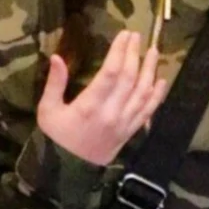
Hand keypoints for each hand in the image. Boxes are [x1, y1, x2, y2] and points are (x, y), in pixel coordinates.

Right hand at [37, 30, 167, 165]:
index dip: (120, 51)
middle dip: (135, 55)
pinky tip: (161, 81)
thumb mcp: (47, 110)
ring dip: (150, 70)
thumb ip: (55, 83)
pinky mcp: (130, 132)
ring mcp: (124, 124)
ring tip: (153, 52)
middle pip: (130, 78)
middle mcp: (111, 113)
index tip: (125, 35)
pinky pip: (148, 111)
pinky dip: (157, 95)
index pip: (111, 72)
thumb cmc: (55, 138)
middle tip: (138, 37)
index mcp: (90, 106)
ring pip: (143, 93)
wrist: (67, 173)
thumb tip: (57, 57)